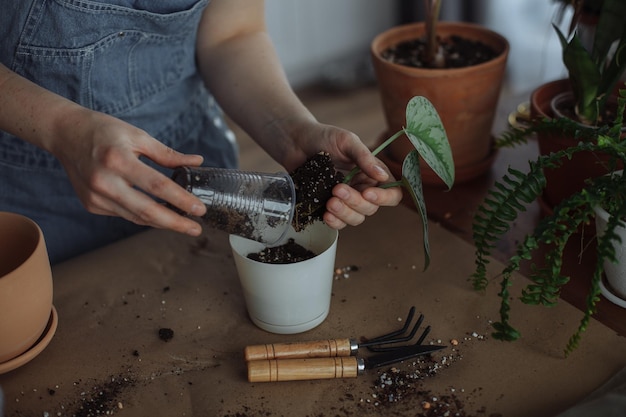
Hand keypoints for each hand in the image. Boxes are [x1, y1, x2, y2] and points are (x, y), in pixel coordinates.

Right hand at [51, 110, 207, 235]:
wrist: (66, 134)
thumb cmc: (104, 131)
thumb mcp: (138, 136)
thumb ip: (167, 154)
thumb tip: (197, 162)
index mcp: (118, 160)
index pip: (157, 186)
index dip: (181, 200)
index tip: (200, 210)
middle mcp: (104, 182)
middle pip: (146, 211)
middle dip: (175, 223)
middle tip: (196, 229)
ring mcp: (95, 196)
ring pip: (136, 217)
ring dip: (161, 222)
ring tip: (183, 223)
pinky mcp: (91, 205)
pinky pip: (124, 214)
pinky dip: (143, 216)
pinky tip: (158, 214)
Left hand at [288, 122, 402, 229]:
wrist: (295, 142)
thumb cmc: (323, 137)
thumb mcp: (346, 141)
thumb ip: (364, 157)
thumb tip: (383, 175)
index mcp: (372, 173)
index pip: (391, 192)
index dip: (384, 198)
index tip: (367, 193)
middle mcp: (362, 188)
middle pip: (371, 208)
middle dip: (355, 202)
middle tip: (337, 189)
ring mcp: (345, 200)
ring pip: (356, 218)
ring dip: (345, 213)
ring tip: (330, 202)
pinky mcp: (329, 207)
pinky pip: (339, 223)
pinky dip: (335, 222)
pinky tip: (326, 215)